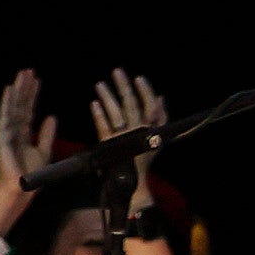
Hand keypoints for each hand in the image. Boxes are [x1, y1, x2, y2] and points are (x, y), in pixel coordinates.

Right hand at [0, 71, 54, 208]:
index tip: (37, 79)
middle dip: (25, 87)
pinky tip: (10, 91)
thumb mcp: (44, 150)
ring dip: (17, 90)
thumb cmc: (31, 173)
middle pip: (20, 104)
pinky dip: (7, 103)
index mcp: (24, 132)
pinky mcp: (2, 137)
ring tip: (21, 75)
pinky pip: (5, 117)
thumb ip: (46, 133)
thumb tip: (51, 116)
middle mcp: (14, 129)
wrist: (21, 189)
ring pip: (13, 106)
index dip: (33, 95)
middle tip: (29, 70)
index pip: (29, 108)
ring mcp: (6, 132)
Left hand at [93, 70, 168, 199]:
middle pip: (133, 106)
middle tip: (117, 71)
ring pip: (117, 115)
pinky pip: (104, 128)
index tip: (139, 78)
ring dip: (108, 98)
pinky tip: (93, 104)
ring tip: (99, 84)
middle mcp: (140, 133)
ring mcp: (124, 139)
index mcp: (153, 131)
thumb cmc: (143, 158)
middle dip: (124, 88)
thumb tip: (161, 98)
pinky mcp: (110, 146)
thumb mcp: (157, 138)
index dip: (146, 92)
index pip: (152, 108)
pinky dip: (99, 116)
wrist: (133, 184)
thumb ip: (160, 117)